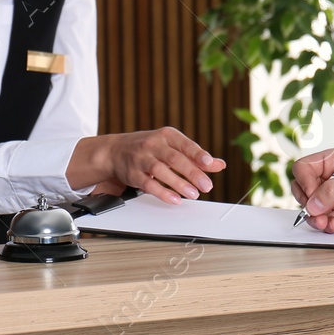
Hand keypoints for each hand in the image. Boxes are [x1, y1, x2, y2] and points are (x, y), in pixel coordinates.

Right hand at [90, 128, 224, 203]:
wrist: (114, 151)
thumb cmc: (148, 148)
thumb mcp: (172, 147)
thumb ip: (195, 156)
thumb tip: (218, 165)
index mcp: (167, 136)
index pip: (185, 144)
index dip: (198, 154)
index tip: (209, 163)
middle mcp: (154, 144)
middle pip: (175, 158)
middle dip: (192, 172)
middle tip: (206, 186)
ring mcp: (142, 158)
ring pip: (161, 170)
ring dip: (178, 183)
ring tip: (193, 194)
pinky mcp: (133, 173)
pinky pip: (148, 183)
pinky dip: (162, 192)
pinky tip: (174, 199)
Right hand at [290, 147, 333, 232]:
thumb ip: (333, 190)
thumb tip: (312, 205)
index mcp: (333, 161)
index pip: (304, 168)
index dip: (305, 181)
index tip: (312, 193)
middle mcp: (330, 179)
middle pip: (303, 189)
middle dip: (307, 202)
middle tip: (316, 210)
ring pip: (311, 208)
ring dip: (315, 217)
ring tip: (325, 222)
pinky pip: (324, 221)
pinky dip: (326, 225)